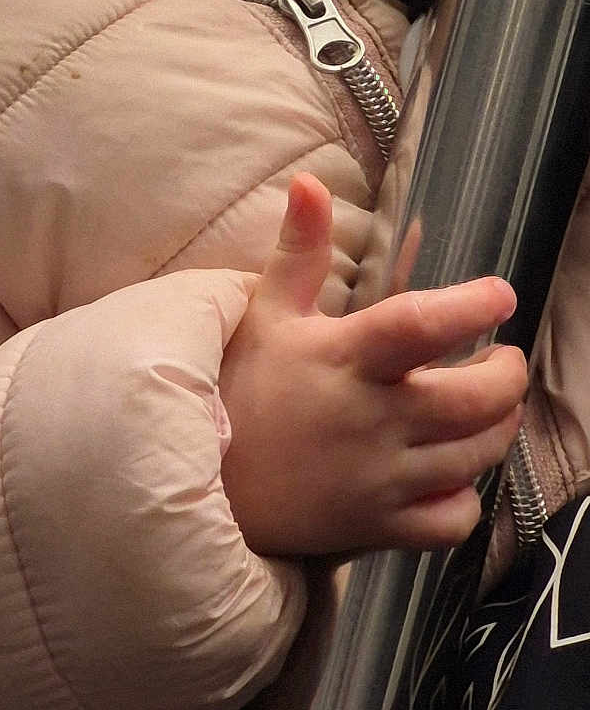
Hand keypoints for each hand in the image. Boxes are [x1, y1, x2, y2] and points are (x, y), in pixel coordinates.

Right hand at [219, 175, 525, 557]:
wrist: (202, 478)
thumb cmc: (238, 384)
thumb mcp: (264, 311)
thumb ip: (299, 249)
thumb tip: (309, 182)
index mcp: (343, 359)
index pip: (421, 325)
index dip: (471, 306)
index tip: (500, 295)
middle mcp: (371, 420)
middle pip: (475, 401)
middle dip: (508, 376)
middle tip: (504, 358)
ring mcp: (379, 479)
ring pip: (476, 456)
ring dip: (498, 426)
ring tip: (490, 404)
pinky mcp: (380, 527)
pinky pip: (454, 519)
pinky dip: (467, 496)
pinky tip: (454, 469)